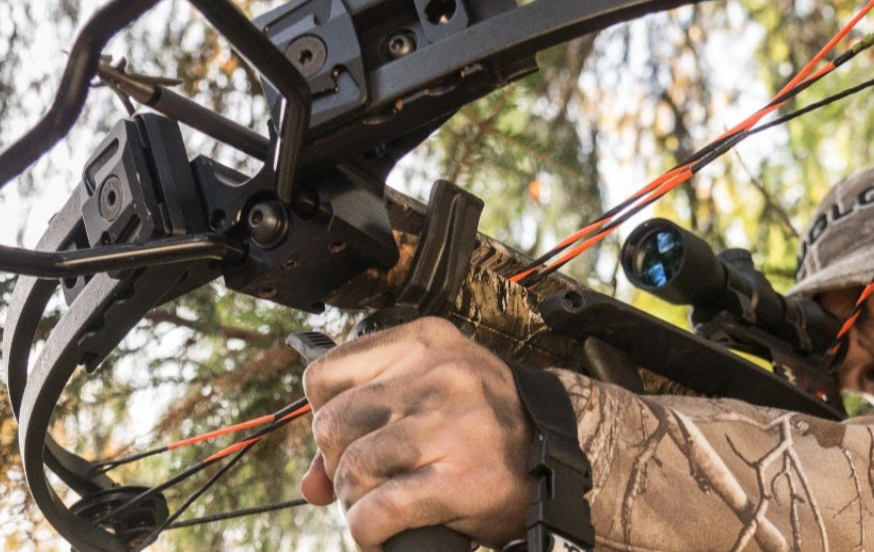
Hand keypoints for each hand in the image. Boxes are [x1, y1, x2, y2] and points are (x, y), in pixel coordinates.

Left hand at [301, 317, 534, 550]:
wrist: (560, 453)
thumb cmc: (486, 424)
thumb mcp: (431, 395)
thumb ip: (365, 423)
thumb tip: (313, 484)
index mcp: (427, 341)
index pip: (324, 374)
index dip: (325, 414)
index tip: (348, 436)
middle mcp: (439, 375)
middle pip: (332, 425)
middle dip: (338, 463)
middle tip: (365, 478)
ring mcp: (451, 426)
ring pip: (352, 469)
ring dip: (354, 500)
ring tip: (376, 505)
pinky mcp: (462, 479)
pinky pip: (381, 510)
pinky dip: (368, 530)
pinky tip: (379, 533)